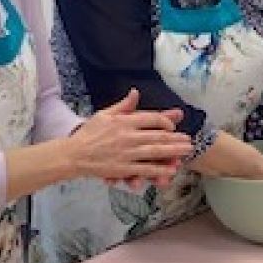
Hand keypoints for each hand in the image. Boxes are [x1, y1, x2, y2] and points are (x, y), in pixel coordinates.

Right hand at [71, 90, 190, 183]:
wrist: (73, 154)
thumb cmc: (88, 133)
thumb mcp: (104, 114)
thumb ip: (123, 106)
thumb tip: (136, 92)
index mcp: (123, 121)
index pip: (151, 118)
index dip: (165, 121)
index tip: (174, 125)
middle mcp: (127, 136)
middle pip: (158, 136)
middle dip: (176, 138)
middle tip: (189, 140)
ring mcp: (126, 153)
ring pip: (155, 152)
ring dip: (173, 152)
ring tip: (186, 151)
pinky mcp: (123, 168)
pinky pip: (145, 169)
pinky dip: (159, 170)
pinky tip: (170, 170)